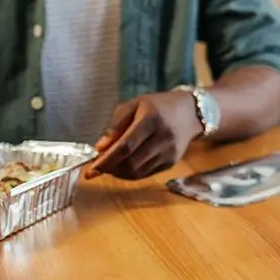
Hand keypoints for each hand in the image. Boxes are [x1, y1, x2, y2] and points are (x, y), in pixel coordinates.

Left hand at [84, 91, 202, 180]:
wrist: (189, 112)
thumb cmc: (157, 106)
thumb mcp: (134, 104)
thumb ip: (115, 125)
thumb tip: (99, 148)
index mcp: (151, 119)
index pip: (126, 146)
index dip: (106, 160)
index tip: (90, 170)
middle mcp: (162, 137)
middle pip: (131, 162)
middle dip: (110, 168)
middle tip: (97, 165)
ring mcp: (168, 152)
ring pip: (137, 172)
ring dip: (118, 172)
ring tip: (109, 164)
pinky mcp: (171, 163)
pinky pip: (145, 174)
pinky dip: (130, 174)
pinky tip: (124, 165)